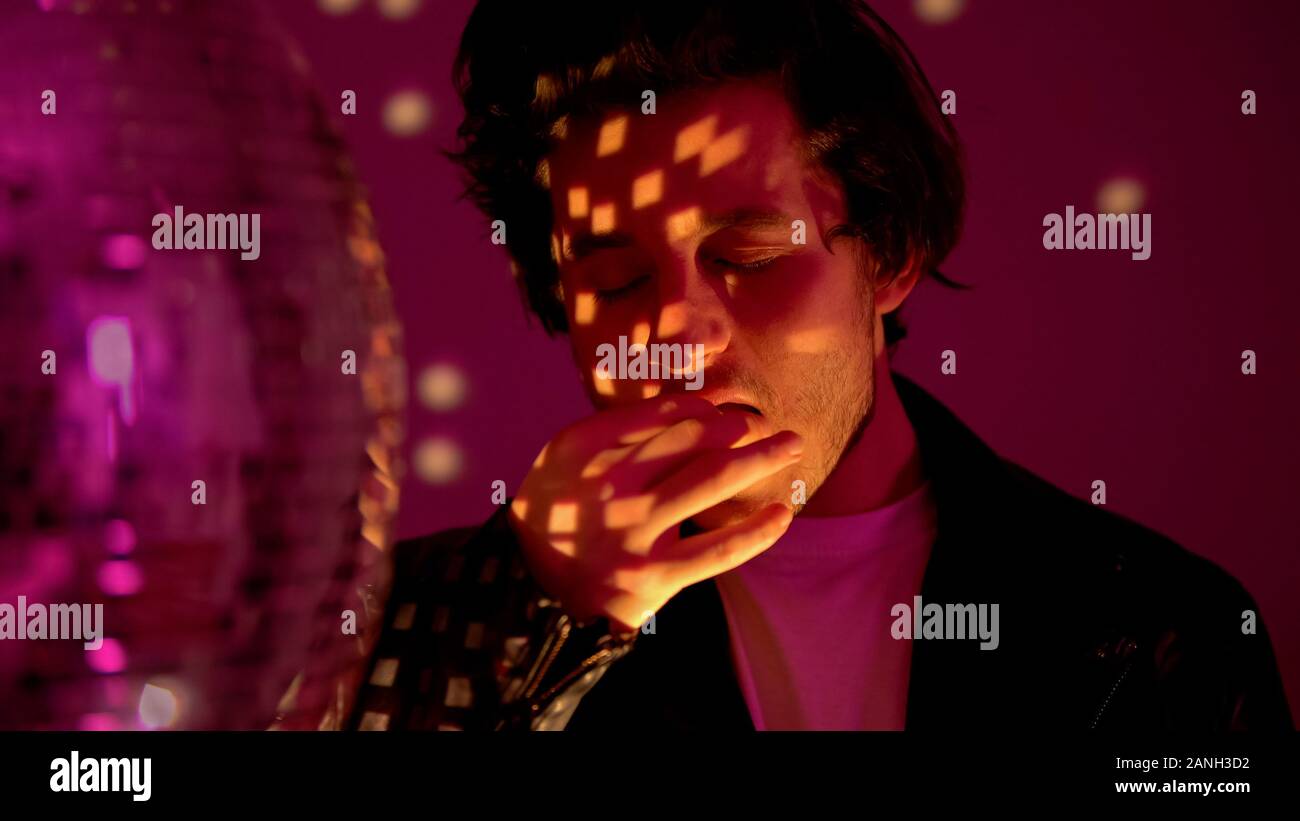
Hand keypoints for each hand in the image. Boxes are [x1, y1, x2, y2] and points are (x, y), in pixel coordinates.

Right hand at [507, 394, 802, 632]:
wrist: (528, 578)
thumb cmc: (563, 502)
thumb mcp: (571, 451)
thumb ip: (627, 425)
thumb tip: (705, 407)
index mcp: (586, 445)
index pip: (664, 413)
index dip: (707, 409)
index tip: (727, 416)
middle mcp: (608, 486)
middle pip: (695, 439)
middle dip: (744, 427)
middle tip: (774, 425)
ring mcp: (632, 533)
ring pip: (713, 482)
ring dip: (762, 459)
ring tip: (792, 447)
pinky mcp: (652, 578)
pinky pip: (717, 550)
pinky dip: (757, 532)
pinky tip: (782, 515)